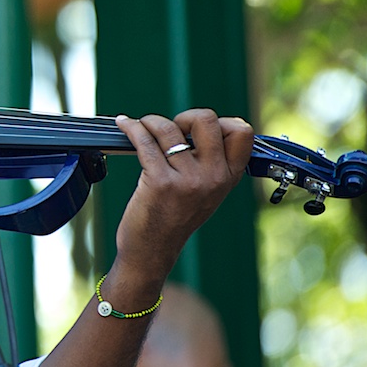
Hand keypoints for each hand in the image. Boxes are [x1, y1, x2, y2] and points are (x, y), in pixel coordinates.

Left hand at [114, 109, 253, 281]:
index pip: (242, 132)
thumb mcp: (206, 192)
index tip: (196, 130)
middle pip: (206, 120)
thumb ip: (210, 163)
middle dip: (184, 116)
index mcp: (229, 177)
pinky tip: (124, 124)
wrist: (152, 250)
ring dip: (150, 121)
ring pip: (169, 128)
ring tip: (142, 127)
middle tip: (171, 130)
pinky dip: (131, 127)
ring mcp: (188, 180)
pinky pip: (145, 141)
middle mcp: (213, 177)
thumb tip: (197, 124)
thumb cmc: (175, 217)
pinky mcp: (160, 182)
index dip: (219, 121)